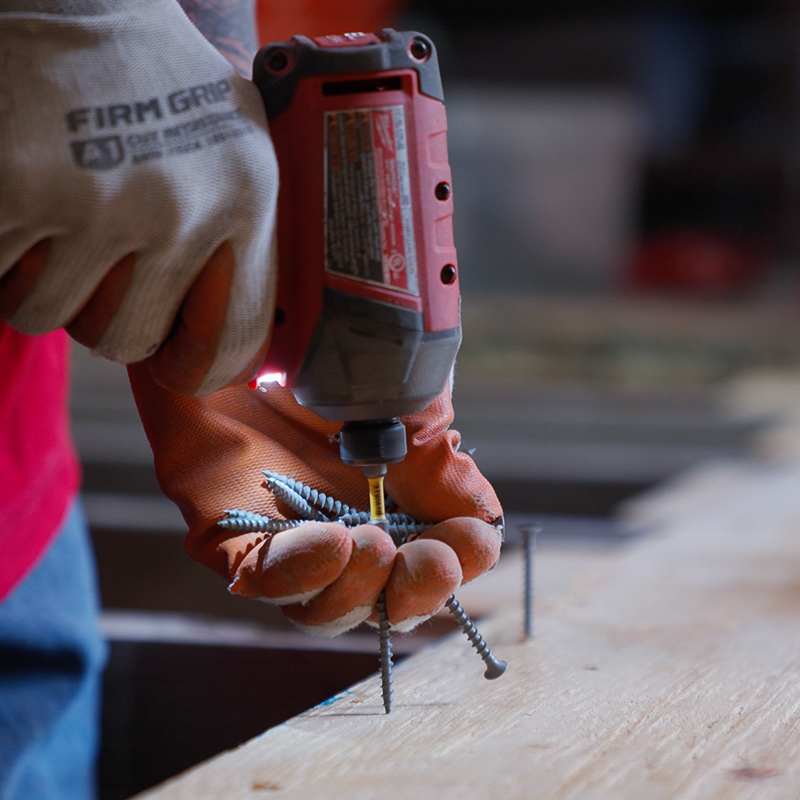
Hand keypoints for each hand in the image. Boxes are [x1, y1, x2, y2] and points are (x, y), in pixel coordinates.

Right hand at [0, 0, 276, 393]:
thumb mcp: (234, 153)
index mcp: (247, 200)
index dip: (195, 364)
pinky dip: (0, 248)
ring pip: (50, 315)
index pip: (234, 342)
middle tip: (96, 245)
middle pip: (128, 341)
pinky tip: (22, 189)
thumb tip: (225, 352)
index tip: (172, 359)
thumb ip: (236, 246)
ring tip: (56, 206)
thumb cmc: (157, 80)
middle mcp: (183, 204)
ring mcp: (99, 197)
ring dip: (41, 276)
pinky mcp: (17, 186)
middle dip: (100, 307)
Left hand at [128, 364, 502, 635]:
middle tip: (434, 564)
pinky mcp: (225, 527)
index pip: (435, 551)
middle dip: (416, 592)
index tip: (473, 541)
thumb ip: (436, 461)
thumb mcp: (398, 392)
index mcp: (390, 491)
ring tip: (377, 547)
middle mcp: (340, 519)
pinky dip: (303, 572)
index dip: (460, 558)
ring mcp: (282, 530)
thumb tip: (485, 522)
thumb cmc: (321, 337)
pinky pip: (261, 575)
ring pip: (325, 603)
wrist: (243, 294)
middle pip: (383, 595)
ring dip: (362, 591)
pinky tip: (336, 544)